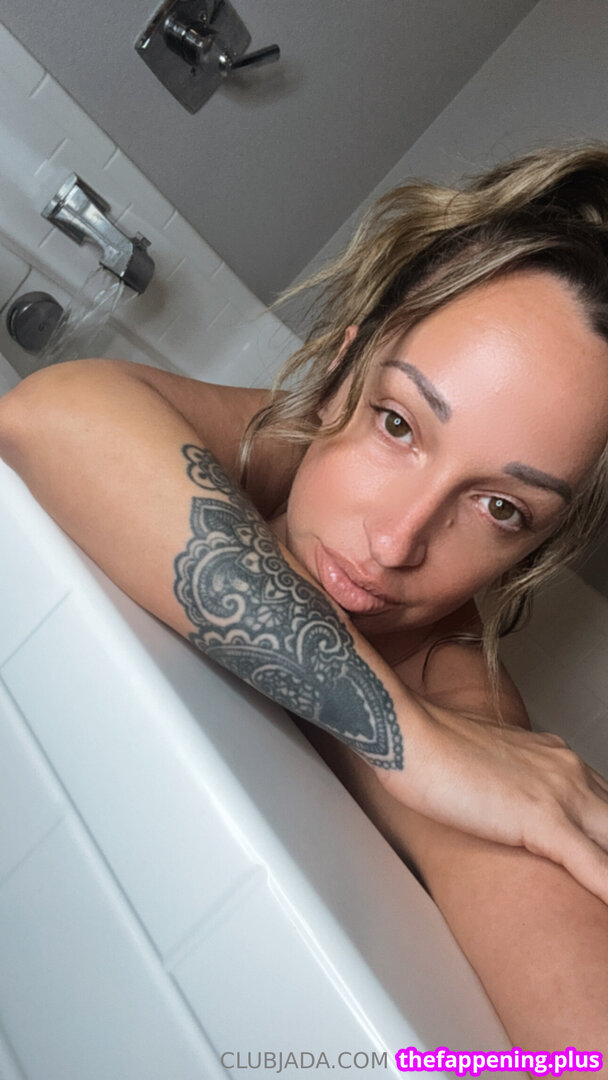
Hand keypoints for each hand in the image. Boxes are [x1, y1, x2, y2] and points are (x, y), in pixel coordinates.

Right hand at [382, 699, 607, 903]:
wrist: (408, 735)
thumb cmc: (431, 748)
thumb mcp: (486, 763)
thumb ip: (508, 784)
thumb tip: (504, 810)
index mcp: (556, 758)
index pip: (606, 804)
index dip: (605, 836)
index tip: (599, 853)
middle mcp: (568, 771)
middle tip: (602, 897)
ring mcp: (560, 795)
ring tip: (605, 924)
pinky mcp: (543, 819)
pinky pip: (597, 867)